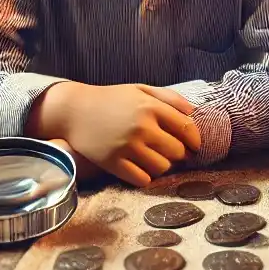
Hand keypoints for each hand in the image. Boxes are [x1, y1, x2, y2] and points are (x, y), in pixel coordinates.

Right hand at [29, 82, 202, 186]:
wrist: (74, 110)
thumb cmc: (111, 99)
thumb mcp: (141, 90)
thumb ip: (170, 98)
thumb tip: (193, 112)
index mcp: (151, 107)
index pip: (187, 129)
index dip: (195, 140)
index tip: (193, 145)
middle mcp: (141, 127)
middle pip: (177, 152)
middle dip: (178, 154)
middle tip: (171, 152)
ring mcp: (126, 146)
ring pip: (162, 168)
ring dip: (162, 166)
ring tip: (155, 158)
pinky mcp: (112, 163)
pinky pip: (142, 179)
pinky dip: (145, 177)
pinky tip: (140, 168)